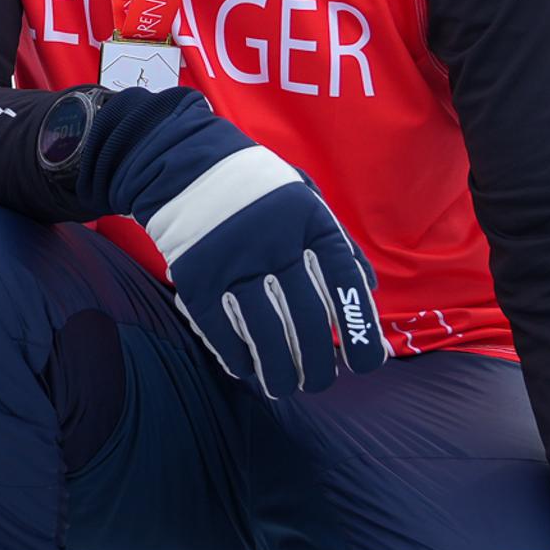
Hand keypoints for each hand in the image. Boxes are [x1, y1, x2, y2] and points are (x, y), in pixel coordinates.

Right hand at [68, 86, 383, 398]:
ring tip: (285, 387)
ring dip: (278, 369)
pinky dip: (236, 356)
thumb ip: (337, 242)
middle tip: (320, 381)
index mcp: (309, 221)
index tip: (368, 363)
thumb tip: (367, 291)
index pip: (342, 284)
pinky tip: (246, 370)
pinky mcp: (196, 274)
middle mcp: (275, 241)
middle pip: (305, 318)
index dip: (359, 329)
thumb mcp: (306, 197)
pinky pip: (220, 328)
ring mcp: (233, 259)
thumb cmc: (257, 187)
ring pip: (263, 332)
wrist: (181, 162)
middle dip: (317, 362)